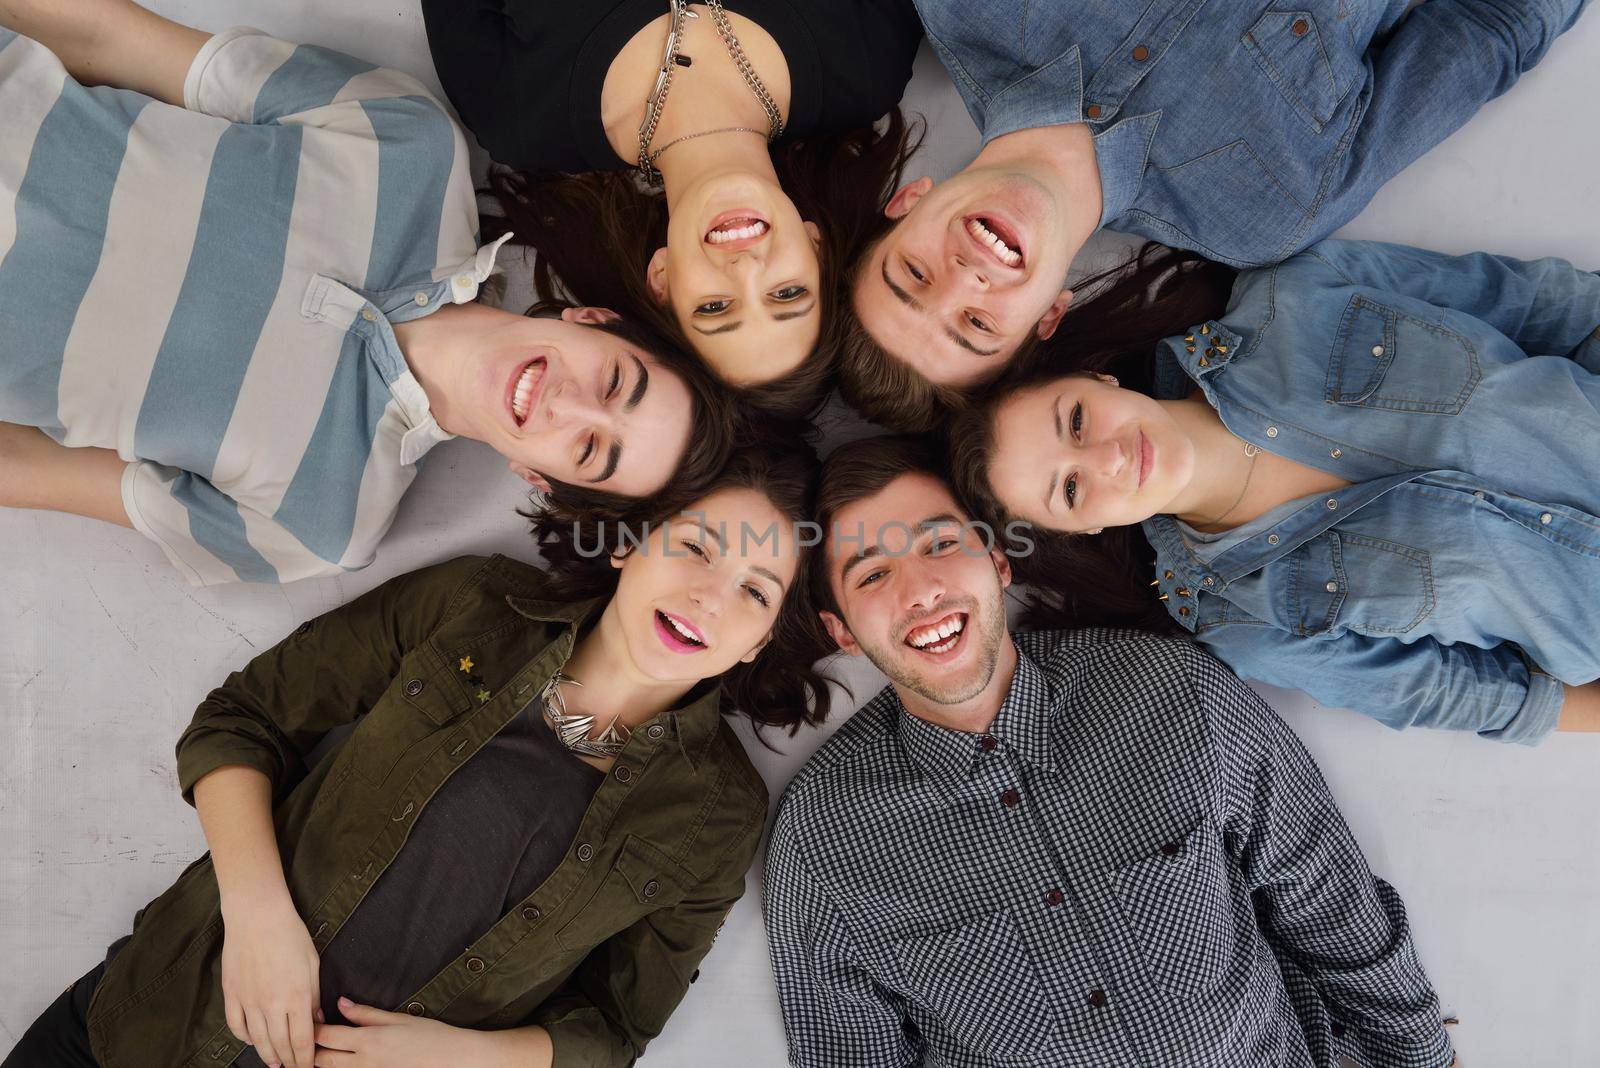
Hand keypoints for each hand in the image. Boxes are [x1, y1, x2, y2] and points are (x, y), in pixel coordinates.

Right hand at [220, 892, 321, 1067]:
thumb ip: (314, 996)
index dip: (306, 1059)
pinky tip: (252, 1041)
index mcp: (296, 997)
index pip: (302, 1041)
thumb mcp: (312, 963)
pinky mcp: (231, 994)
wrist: (256, 915)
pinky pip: (236, 1025)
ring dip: (268, 1055)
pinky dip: (244, 1037)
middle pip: (280, 1045)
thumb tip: (317, 1020)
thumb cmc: (290, 934)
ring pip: (257, 1040)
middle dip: (289, 1061)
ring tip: (275, 1062)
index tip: (309, 1066)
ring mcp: (248, 1001)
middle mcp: (271, 1005)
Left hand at [313, 999, 505, 1066]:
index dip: (313, 1027)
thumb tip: (342, 1003)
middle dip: (311, 1049)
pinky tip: (344, 1060)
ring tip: (321, 1051)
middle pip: (321, 1060)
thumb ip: (366, 1013)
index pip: (326, 1036)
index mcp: (368, 1040)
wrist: (452, 1060)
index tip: (310, 1019)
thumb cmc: (429, 1036)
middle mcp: (363, 1062)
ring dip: (323, 1061)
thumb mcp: (397, 1019)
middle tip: (310, 1038)